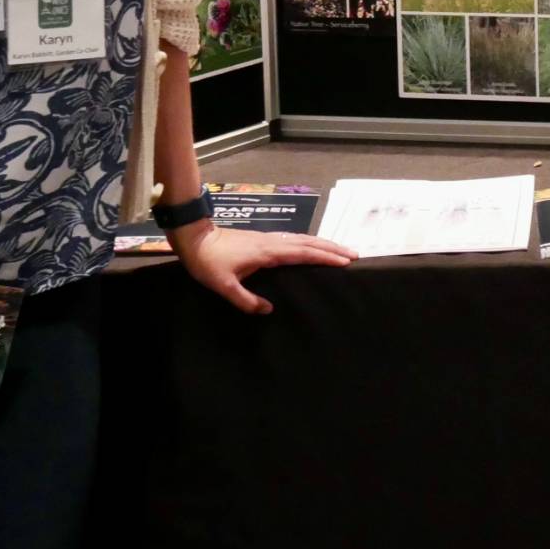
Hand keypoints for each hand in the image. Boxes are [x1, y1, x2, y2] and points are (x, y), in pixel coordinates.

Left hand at [171, 223, 358, 314]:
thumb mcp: (222, 285)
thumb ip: (245, 299)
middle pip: (309, 243)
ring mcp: (269, 239)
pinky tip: (313, 249)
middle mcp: (273, 242)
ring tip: (341, 251)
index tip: (345, 261)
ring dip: (324, 244)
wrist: (195, 238)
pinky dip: (310, 244)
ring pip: (303, 239)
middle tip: (354, 255)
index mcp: (267, 252)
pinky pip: (294, 241)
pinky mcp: (265, 240)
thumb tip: (269, 310)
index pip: (303, 253)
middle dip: (332, 249)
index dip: (325, 257)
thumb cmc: (208, 262)